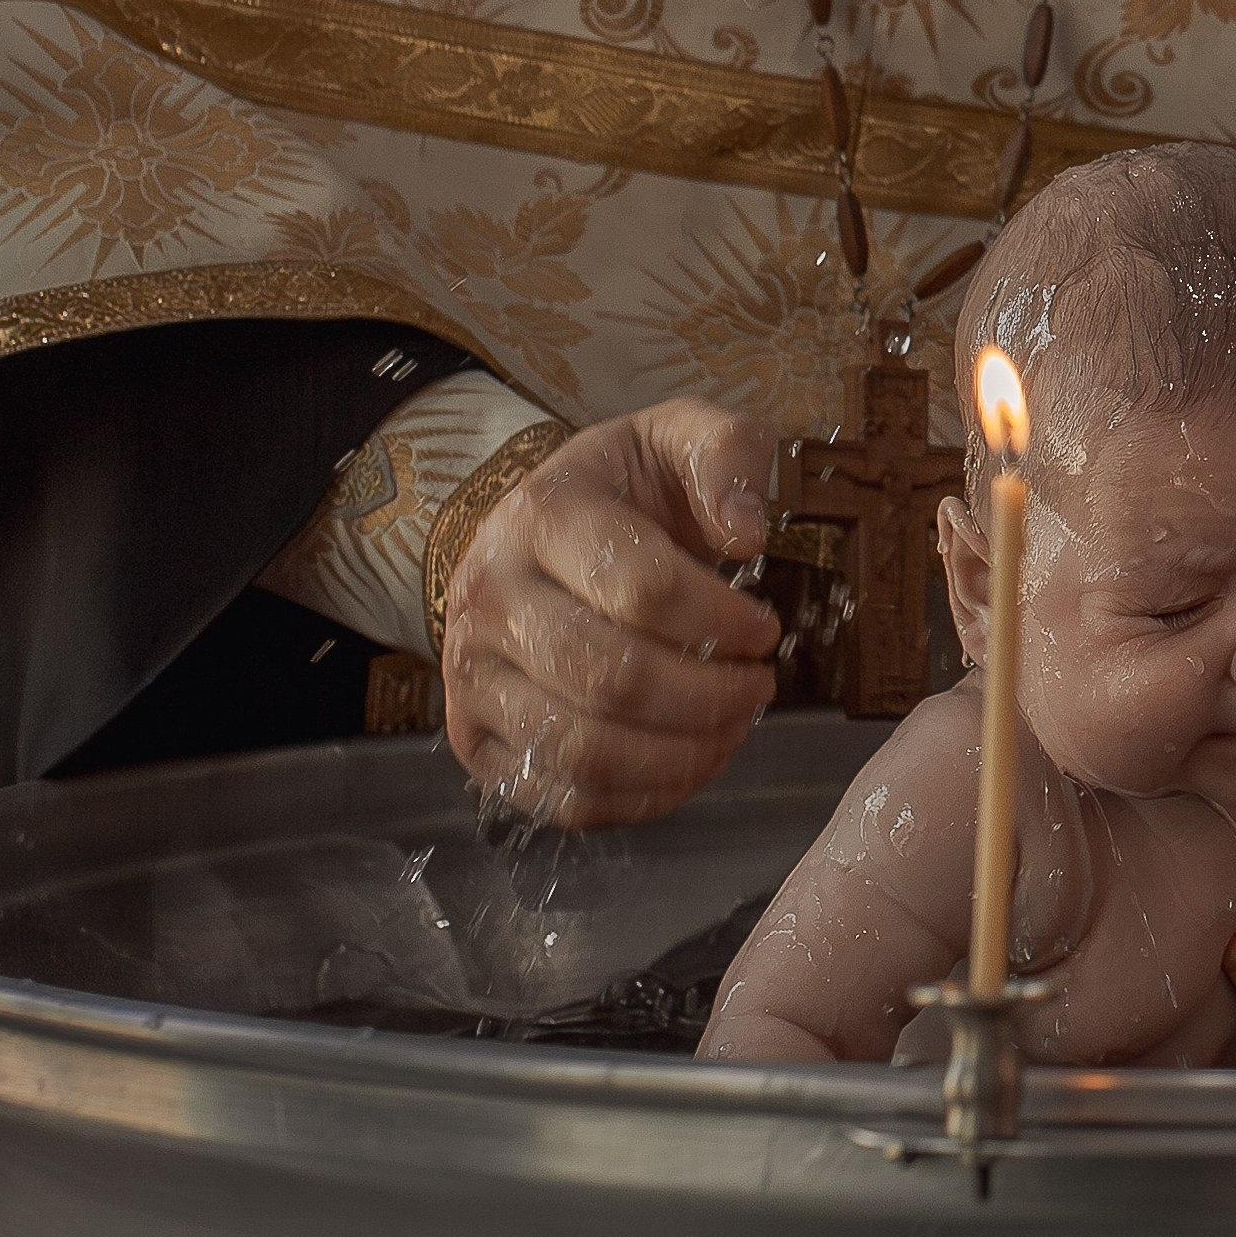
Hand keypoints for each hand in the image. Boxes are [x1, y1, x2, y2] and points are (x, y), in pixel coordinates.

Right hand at [440, 400, 780, 827]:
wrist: (539, 534)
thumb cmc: (623, 492)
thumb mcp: (676, 437)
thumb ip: (725, 455)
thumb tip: (745, 534)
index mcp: (539, 516)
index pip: (642, 589)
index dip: (723, 621)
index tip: (764, 628)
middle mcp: (487, 598)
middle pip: (613, 681)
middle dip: (710, 698)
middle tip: (757, 686)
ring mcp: (471, 678)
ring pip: (587, 751)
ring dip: (684, 755)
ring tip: (730, 726)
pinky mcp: (476, 741)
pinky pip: (565, 799)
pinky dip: (642, 798)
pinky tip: (687, 761)